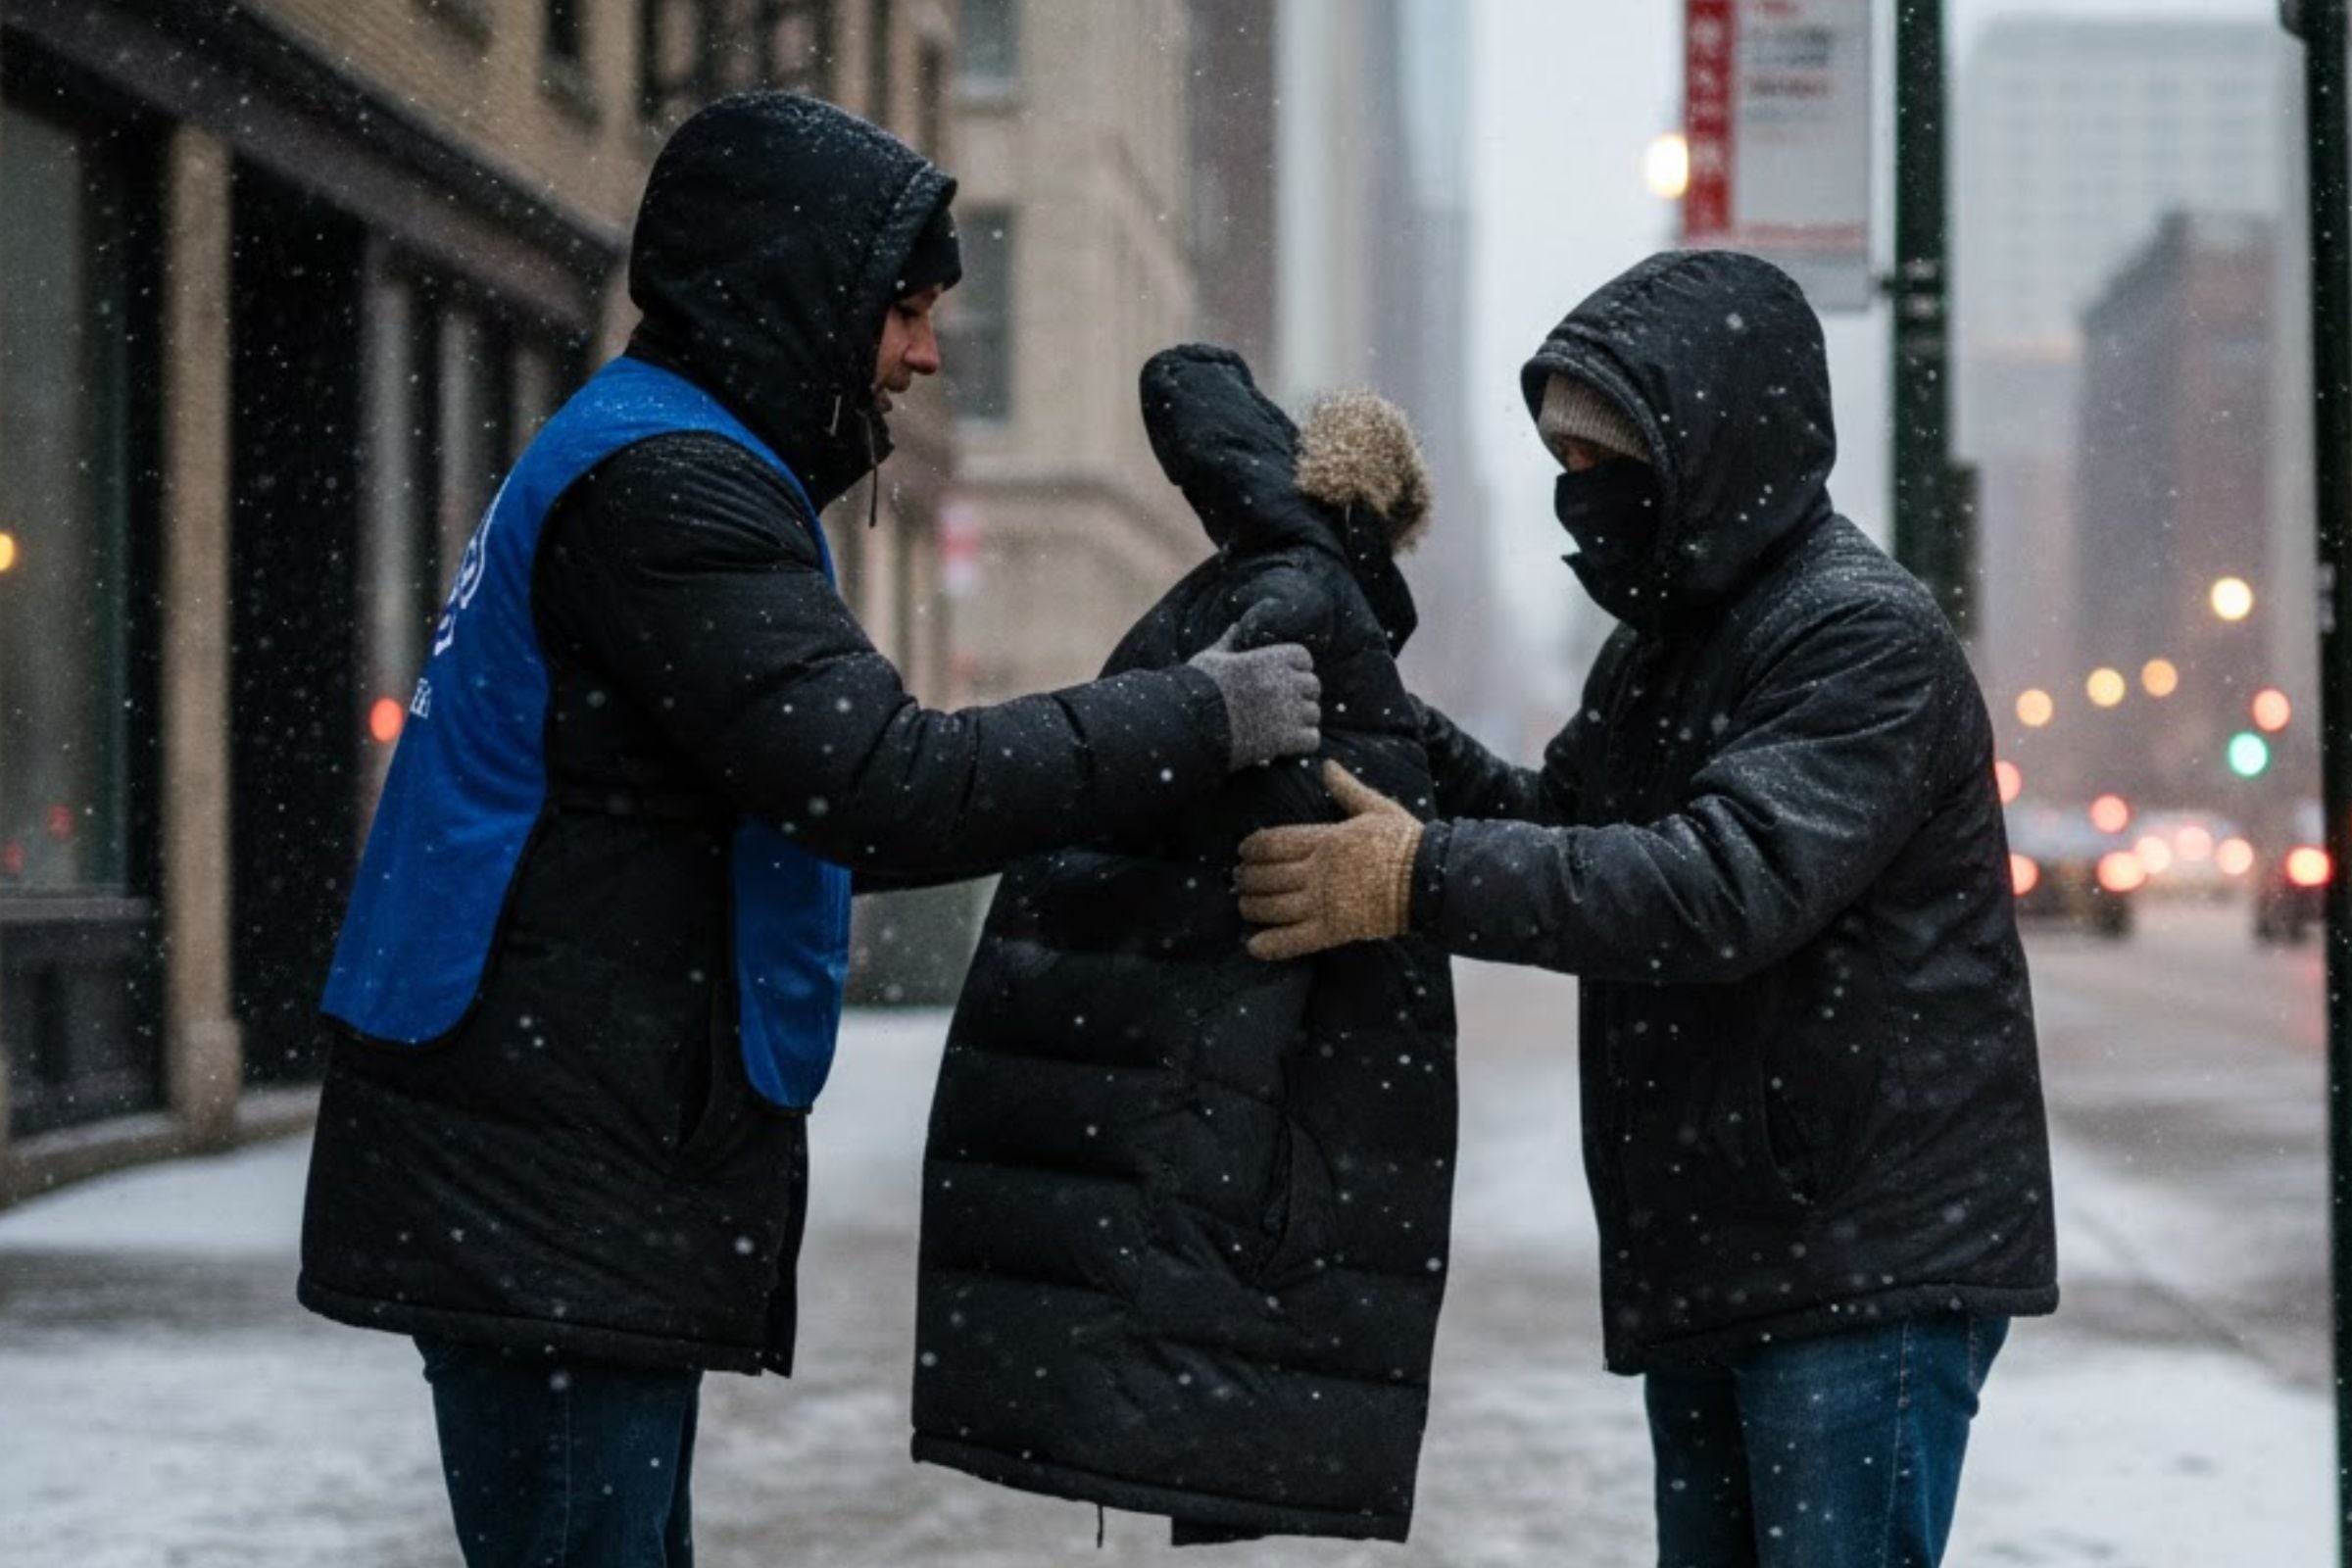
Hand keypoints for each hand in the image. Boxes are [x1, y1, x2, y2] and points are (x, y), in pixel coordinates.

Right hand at [1188, 627, 1321, 768]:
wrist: (1190, 726)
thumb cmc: (1196, 690)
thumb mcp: (1210, 659)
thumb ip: (1227, 642)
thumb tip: (1236, 627)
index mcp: (1268, 659)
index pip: (1303, 657)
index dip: (1296, 668)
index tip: (1285, 678)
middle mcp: (1283, 682)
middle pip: (1313, 686)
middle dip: (1302, 695)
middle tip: (1285, 706)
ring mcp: (1287, 711)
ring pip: (1314, 714)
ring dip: (1302, 720)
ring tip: (1284, 727)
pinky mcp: (1286, 739)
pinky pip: (1312, 739)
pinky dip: (1303, 743)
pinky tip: (1287, 744)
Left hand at [1237, 762, 1422, 960]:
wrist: (1431, 877)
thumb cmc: (1406, 840)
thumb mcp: (1376, 807)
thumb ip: (1347, 789)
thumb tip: (1327, 765)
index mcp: (1326, 839)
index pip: (1274, 842)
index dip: (1252, 847)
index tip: (1243, 851)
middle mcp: (1318, 870)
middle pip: (1267, 874)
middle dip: (1246, 878)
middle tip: (1237, 880)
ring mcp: (1325, 901)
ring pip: (1274, 906)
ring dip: (1252, 907)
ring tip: (1244, 906)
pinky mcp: (1334, 929)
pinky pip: (1295, 939)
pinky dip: (1272, 944)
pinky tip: (1252, 946)